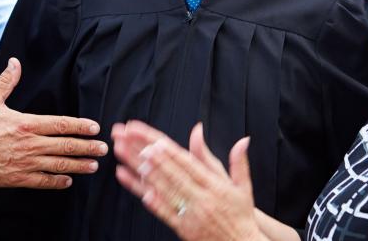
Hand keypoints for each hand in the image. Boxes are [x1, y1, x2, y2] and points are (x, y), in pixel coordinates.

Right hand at [0, 58, 107, 188]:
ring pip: (58, 164)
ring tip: (93, 166)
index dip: (81, 126)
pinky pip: (42, 181)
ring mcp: (25, 162)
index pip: (61, 124)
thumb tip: (15, 62)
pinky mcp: (17, 178)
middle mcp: (30, 143)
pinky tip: (68, 181)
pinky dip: (57, 182)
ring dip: (78, 165)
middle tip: (103, 149)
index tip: (95, 128)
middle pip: (66, 145)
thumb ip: (7, 82)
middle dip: (87, 147)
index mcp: (27, 123)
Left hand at [113, 121, 265, 240]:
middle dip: (147, 154)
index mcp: (215, 185)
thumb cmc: (241, 214)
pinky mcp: (184, 229)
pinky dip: (152, 202)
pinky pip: (165, 213)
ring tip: (124, 158)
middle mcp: (202, 198)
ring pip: (164, 191)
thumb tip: (243, 139)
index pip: (188, 164)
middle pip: (171, 173)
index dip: (169, 151)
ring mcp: (191, 214)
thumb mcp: (243, 186)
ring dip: (142, 174)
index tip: (153, 140)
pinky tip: (138, 190)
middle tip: (129, 140)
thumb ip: (238, 161)